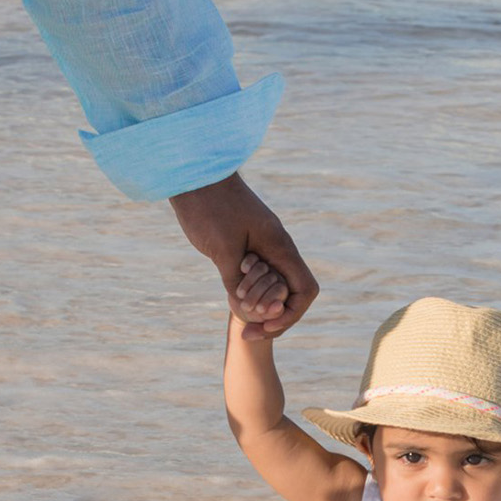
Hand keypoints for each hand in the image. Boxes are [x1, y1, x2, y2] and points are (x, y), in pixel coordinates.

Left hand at [170, 172, 318, 337]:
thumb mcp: (223, 249)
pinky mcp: (245, 245)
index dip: (290, 314)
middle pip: (290, 293)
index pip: (304, 291)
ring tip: (238, 309)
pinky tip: (232, 296)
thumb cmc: (210, 207)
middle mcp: (276, 248)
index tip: (265, 325)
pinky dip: (247, 291)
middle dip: (273, 313)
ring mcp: (262, 246)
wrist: (195, 175)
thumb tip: (243, 309)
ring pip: (273, 285)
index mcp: (279, 247)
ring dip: (259, 302)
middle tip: (247, 325)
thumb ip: (235, 281)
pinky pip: (256, 277)